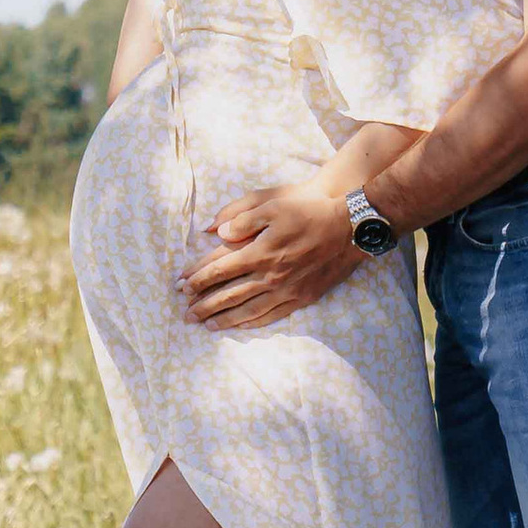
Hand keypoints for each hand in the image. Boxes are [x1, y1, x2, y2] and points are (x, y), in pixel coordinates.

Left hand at [184, 179, 361, 328]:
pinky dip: (252, 322)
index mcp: (258, 251)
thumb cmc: (306, 208)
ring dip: (224, 318)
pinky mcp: (302, 297)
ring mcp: (287, 290)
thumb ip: (239, 217)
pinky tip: (241, 325)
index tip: (181, 286)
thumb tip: (214, 231)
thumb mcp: (269, 203)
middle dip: (204, 305)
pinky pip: (272, 315)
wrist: (347, 225)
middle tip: (185, 315)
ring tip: (206, 325)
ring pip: (248, 309)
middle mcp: (270, 275)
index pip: (219, 269)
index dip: (198, 278)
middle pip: (229, 294)